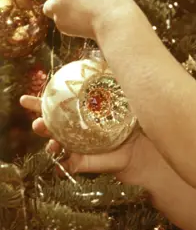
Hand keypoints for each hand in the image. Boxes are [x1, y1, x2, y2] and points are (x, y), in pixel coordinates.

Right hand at [20, 95, 158, 185]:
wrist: (136, 148)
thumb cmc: (128, 122)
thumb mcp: (123, 101)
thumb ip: (114, 85)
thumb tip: (110, 62)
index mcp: (76, 114)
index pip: (54, 106)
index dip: (38, 103)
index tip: (24, 100)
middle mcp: (71, 130)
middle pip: (49, 127)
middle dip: (40, 125)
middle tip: (39, 123)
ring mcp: (74, 147)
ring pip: (55, 146)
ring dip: (50, 145)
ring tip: (52, 144)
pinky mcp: (81, 162)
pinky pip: (67, 166)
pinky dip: (62, 167)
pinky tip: (60, 166)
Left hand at [41, 0, 133, 40]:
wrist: (114, 19)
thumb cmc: (114, 0)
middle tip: (68, 4)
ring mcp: (56, 4)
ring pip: (49, 9)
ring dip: (59, 12)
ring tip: (79, 16)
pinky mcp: (58, 22)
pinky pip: (60, 24)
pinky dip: (69, 25)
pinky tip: (84, 25)